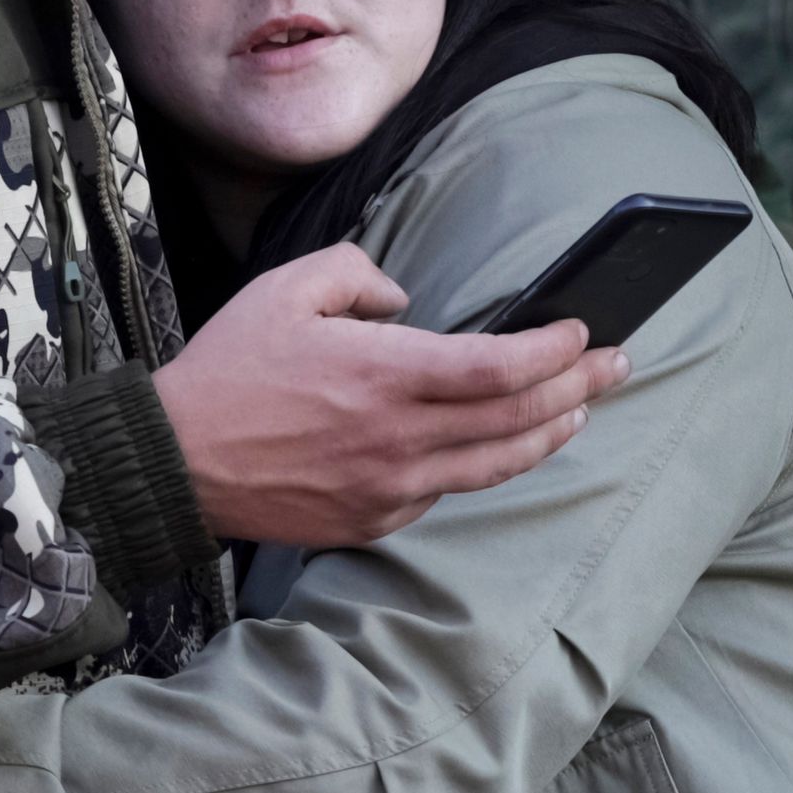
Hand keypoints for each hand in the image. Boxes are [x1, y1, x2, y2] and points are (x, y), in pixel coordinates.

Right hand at [153, 243, 624, 547]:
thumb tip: (403, 301)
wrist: (174, 463)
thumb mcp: (287, 288)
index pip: (501, 367)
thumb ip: (358, 273)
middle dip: (580, 389)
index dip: (554, 350)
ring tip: (581, 413)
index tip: (580, 331)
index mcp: (385, 374)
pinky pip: (446, 491)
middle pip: (518, 419)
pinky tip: (499, 447)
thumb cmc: (227, 370)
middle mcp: (400, 437)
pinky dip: (483, 466)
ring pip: (496, 466)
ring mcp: (390, 488)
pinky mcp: (373, 519)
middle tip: (617, 365)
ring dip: (549, 436)